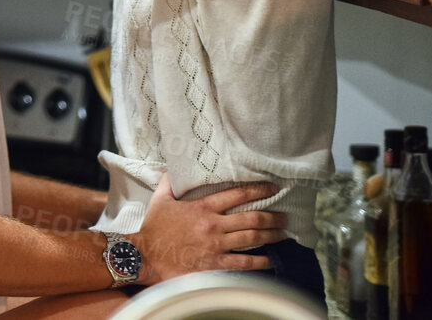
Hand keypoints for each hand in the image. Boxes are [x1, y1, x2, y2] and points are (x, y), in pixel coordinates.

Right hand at [132, 176, 287, 284]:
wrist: (147, 255)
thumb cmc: (154, 227)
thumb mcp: (161, 199)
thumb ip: (169, 182)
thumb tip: (172, 166)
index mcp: (203, 207)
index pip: (237, 194)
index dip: (258, 190)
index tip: (272, 188)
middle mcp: (214, 225)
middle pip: (251, 218)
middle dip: (271, 216)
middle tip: (284, 216)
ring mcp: (216, 245)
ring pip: (252, 238)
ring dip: (271, 235)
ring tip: (283, 233)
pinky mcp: (215, 264)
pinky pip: (243, 263)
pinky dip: (260, 262)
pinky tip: (271, 260)